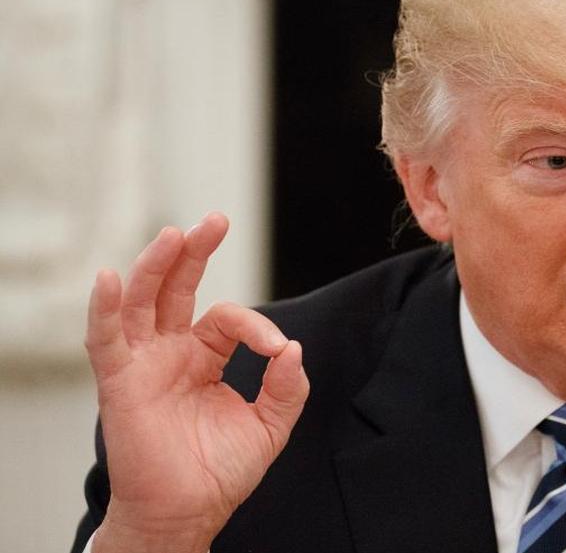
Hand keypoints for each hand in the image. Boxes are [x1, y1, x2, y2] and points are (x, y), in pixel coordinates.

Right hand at [85, 213, 309, 551]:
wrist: (188, 513)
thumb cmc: (220, 471)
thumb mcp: (269, 425)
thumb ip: (286, 386)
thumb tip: (294, 348)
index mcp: (204, 357)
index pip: (227, 317)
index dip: (257, 326)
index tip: (278, 352)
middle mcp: (170, 352)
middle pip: (176, 288)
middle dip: (194, 251)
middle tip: (216, 219)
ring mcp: (143, 364)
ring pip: (142, 302)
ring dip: (155, 266)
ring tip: (174, 234)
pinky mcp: (120, 382)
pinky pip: (106, 339)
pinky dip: (105, 308)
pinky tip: (109, 278)